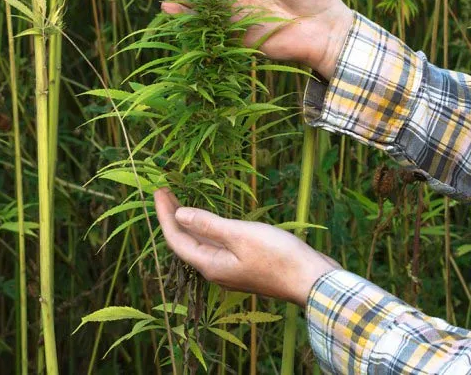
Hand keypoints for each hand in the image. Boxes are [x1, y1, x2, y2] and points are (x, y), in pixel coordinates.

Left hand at [154, 188, 338, 306]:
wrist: (312, 281)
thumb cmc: (278, 257)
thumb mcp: (240, 235)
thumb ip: (209, 225)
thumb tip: (179, 214)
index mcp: (210, 265)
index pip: (176, 238)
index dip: (165, 214)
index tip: (158, 190)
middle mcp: (216, 269)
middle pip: (186, 241)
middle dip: (173, 216)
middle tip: (164, 191)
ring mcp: (230, 268)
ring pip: (201, 243)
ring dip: (189, 221)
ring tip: (180, 201)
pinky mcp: (245, 264)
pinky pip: (216, 245)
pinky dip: (207, 228)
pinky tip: (209, 220)